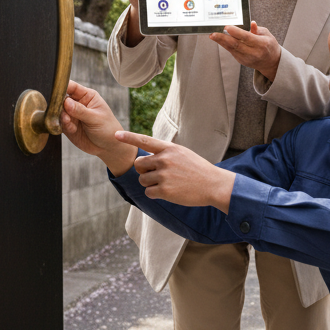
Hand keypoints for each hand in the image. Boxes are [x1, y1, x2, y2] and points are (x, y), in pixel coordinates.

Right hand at [60, 80, 136, 175]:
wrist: (108, 147)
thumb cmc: (108, 129)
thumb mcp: (96, 119)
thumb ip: (81, 110)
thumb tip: (66, 101)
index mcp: (87, 96)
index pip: (72, 86)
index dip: (63, 86)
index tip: (56, 91)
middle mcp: (77, 103)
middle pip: (61, 98)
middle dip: (59, 105)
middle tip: (65, 113)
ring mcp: (71, 115)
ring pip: (58, 111)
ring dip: (61, 117)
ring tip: (69, 123)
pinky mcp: (67, 126)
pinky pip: (59, 123)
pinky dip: (62, 126)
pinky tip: (72, 130)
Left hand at [113, 131, 236, 209]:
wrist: (214, 185)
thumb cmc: (198, 170)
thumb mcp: (183, 154)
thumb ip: (165, 153)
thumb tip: (145, 160)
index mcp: (170, 149)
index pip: (145, 141)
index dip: (128, 137)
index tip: (116, 135)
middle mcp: (165, 160)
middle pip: (138, 164)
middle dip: (144, 170)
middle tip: (156, 174)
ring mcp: (164, 175)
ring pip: (142, 179)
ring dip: (150, 183)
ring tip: (166, 184)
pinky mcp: (165, 190)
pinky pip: (148, 192)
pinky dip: (155, 194)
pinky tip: (169, 192)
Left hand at [210, 22, 282, 81]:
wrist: (271, 63)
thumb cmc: (269, 45)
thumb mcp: (267, 35)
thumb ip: (258, 29)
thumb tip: (251, 23)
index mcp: (262, 44)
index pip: (247, 37)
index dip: (236, 32)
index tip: (227, 27)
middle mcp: (254, 53)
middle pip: (236, 45)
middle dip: (223, 38)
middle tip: (214, 33)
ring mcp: (247, 58)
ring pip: (232, 49)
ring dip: (221, 42)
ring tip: (213, 35)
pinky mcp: (242, 61)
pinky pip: (232, 52)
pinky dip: (225, 45)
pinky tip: (219, 39)